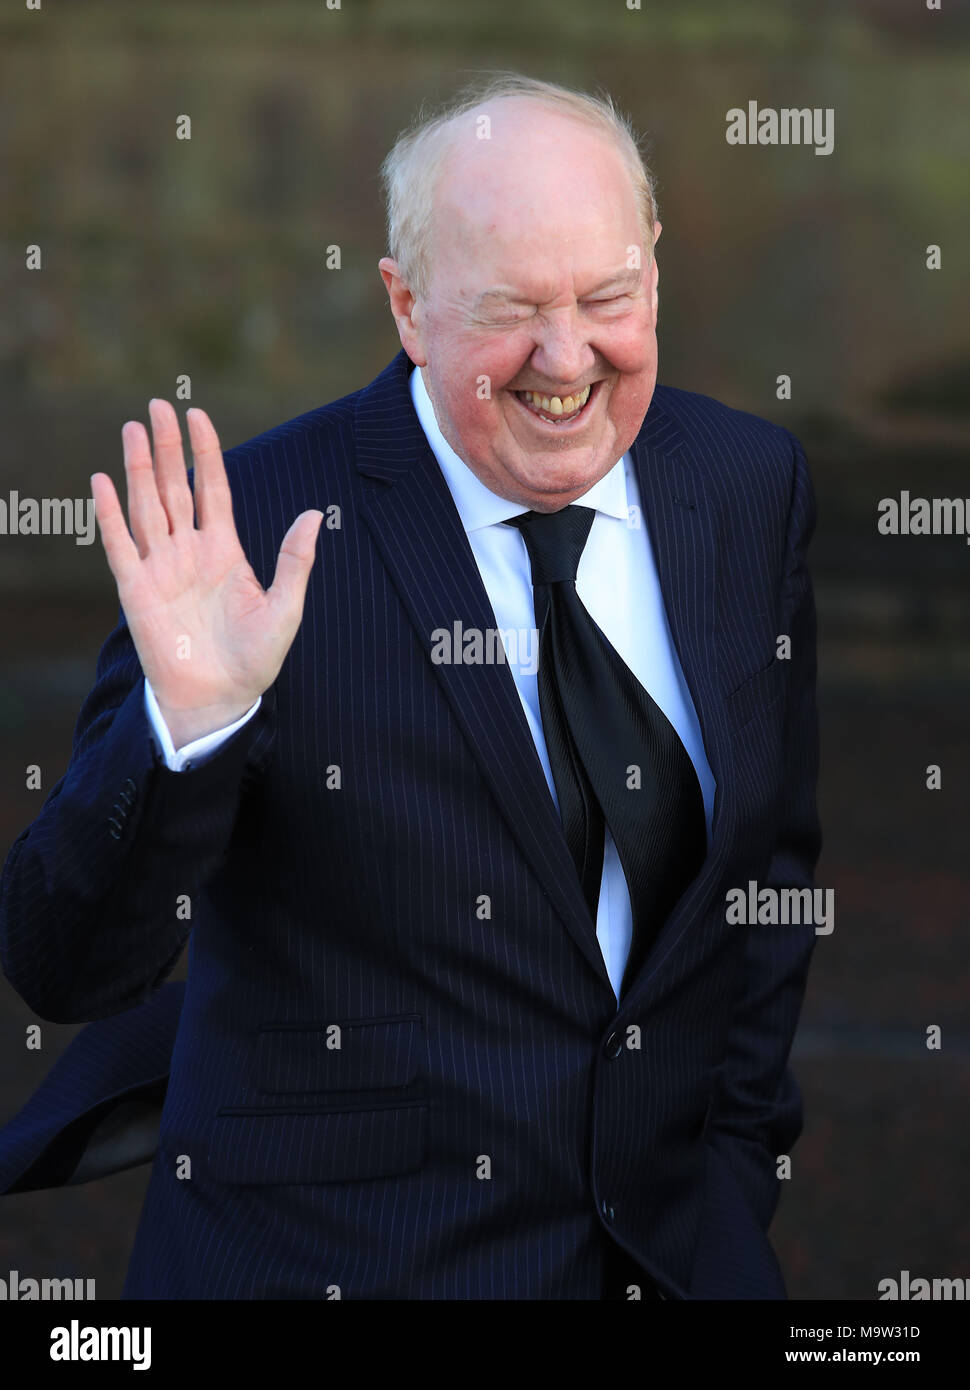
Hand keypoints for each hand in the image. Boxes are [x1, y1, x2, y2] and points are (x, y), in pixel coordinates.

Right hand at [91, 399, 322, 747]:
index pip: (213, 489)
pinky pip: (119, 545)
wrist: (222, 699)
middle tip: (158, 405)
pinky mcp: (136, 591)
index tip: (198, 415)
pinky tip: (101, 482)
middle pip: (174, 488)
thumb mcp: (286, 607)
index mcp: (224, 550)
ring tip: (134, 428)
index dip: (206, 452)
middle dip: (167, 448)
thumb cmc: (256, 659)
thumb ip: (295, 561)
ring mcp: (161, 568)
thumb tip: (315, 516)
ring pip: (146, 506)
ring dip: (139, 468)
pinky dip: (109, 514)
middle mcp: (189, 552)